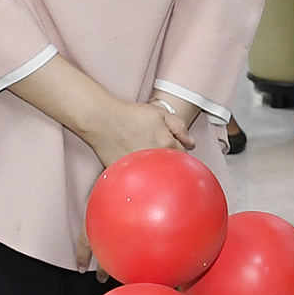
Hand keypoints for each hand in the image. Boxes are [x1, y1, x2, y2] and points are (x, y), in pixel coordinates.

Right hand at [76, 98, 192, 168]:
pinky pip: (138, 181)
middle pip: (170, 168)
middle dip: (168, 165)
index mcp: (167, 144)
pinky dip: (139, 178)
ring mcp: (140, 168)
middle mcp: (156, 159)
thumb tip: (191, 143)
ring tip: (148, 165)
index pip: (182, 156)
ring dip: (155, 173)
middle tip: (160, 158)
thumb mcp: (160, 113)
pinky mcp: (126, 174)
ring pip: (155, 177)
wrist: (102, 120)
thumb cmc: (129, 115)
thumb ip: (179, 126)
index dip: (179, 154)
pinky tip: (135, 171)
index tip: (173, 153)